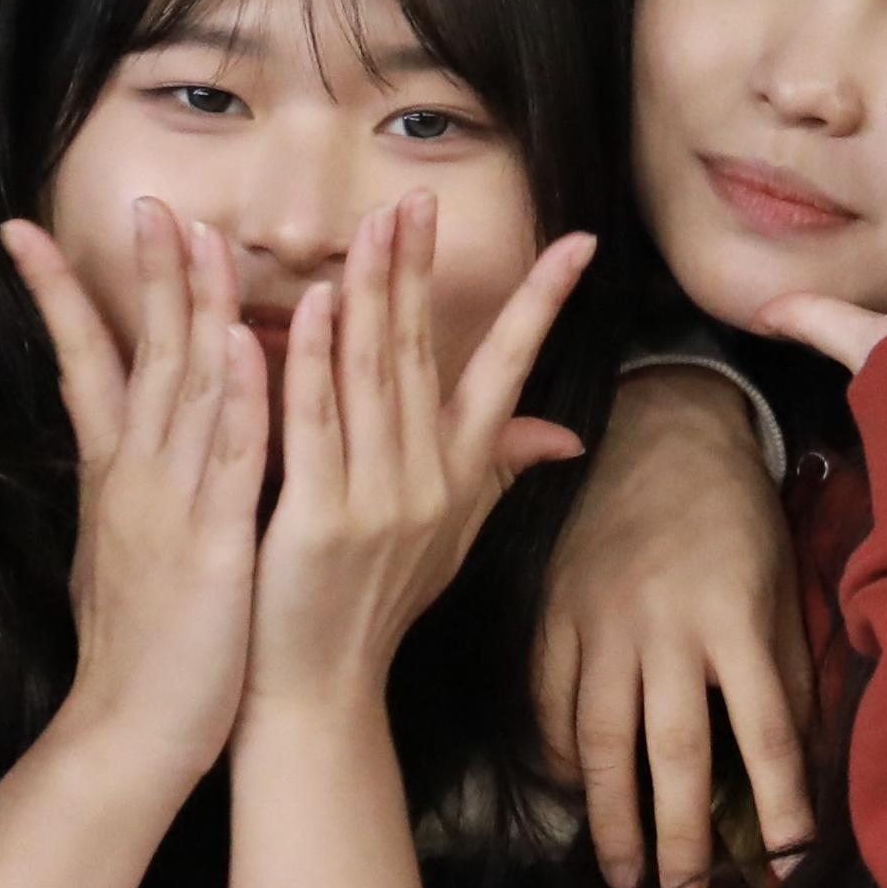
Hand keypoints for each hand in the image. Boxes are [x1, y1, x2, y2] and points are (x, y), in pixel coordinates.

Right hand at [7, 196, 275, 792]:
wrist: (129, 731)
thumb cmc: (141, 649)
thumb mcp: (123, 552)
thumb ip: (131, 489)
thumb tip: (123, 447)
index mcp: (113, 475)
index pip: (82, 362)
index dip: (59, 295)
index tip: (29, 231)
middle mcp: (133, 475)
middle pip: (140, 353)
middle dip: (143, 273)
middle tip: (146, 200)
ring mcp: (168, 505)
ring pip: (183, 388)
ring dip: (193, 307)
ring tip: (196, 236)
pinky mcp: (209, 543)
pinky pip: (227, 457)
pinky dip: (237, 396)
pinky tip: (246, 343)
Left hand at [249, 202, 598, 714]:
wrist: (321, 690)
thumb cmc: (375, 606)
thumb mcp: (451, 535)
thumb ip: (498, 468)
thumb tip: (565, 431)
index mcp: (459, 476)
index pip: (509, 373)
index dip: (541, 305)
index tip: (578, 244)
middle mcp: (429, 481)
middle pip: (427, 354)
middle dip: (424, 271)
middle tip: (421, 197)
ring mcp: (377, 499)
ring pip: (375, 375)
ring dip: (373, 295)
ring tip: (374, 226)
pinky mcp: (320, 519)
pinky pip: (315, 423)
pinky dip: (310, 362)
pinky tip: (308, 308)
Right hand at [541, 364, 818, 887]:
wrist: (660, 425)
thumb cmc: (737, 511)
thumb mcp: (783, 579)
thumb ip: (788, 668)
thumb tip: (798, 760)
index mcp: (736, 615)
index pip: (765, 730)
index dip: (781, 804)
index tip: (787, 865)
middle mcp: (666, 626)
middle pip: (674, 751)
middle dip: (682, 833)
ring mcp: (600, 621)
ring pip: (601, 738)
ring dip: (611, 816)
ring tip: (623, 874)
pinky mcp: (554, 612)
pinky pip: (550, 700)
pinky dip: (560, 753)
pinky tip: (574, 793)